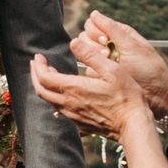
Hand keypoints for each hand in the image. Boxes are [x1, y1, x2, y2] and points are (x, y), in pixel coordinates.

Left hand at [29, 52, 151, 139]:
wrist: (132, 125)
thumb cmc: (126, 96)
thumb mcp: (111, 69)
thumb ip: (91, 55)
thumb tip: (74, 42)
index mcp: (74, 89)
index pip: (44, 77)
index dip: (38, 66)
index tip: (38, 56)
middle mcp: (69, 104)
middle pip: (41, 90)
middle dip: (35, 75)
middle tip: (37, 64)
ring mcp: (73, 115)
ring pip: (49, 101)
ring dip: (44, 86)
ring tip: (48, 74)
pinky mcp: (79, 123)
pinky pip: (60, 109)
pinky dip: (54, 97)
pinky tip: (62, 91)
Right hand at [77, 8, 167, 114]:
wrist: (156, 93)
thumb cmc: (149, 68)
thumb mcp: (132, 46)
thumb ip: (112, 29)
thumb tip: (94, 14)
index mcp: (117, 34)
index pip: (92, 25)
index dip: (95, 31)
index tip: (105, 40)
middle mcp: (108, 46)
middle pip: (85, 38)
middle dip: (95, 45)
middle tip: (108, 53)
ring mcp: (104, 61)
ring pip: (84, 53)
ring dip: (95, 58)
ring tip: (111, 64)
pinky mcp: (101, 76)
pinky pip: (88, 70)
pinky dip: (96, 72)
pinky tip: (107, 75)